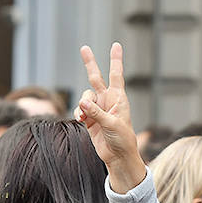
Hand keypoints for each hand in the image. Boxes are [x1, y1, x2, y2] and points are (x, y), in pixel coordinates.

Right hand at [76, 43, 144, 192]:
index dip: (115, 60)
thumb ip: (96, 113)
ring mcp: (99, 109)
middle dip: (90, 63)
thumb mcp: (111, 125)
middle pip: (96, 78)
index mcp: (119, 99)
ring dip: (82, 105)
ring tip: (84, 118)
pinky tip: (81, 120)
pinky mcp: (91, 119)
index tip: (116, 45)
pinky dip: (78, 113)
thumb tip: (82, 103)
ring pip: (85, 97)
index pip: (116, 75)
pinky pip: (80, 110)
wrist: (118, 157)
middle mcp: (108, 101)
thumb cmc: (122, 140)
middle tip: (84, 48)